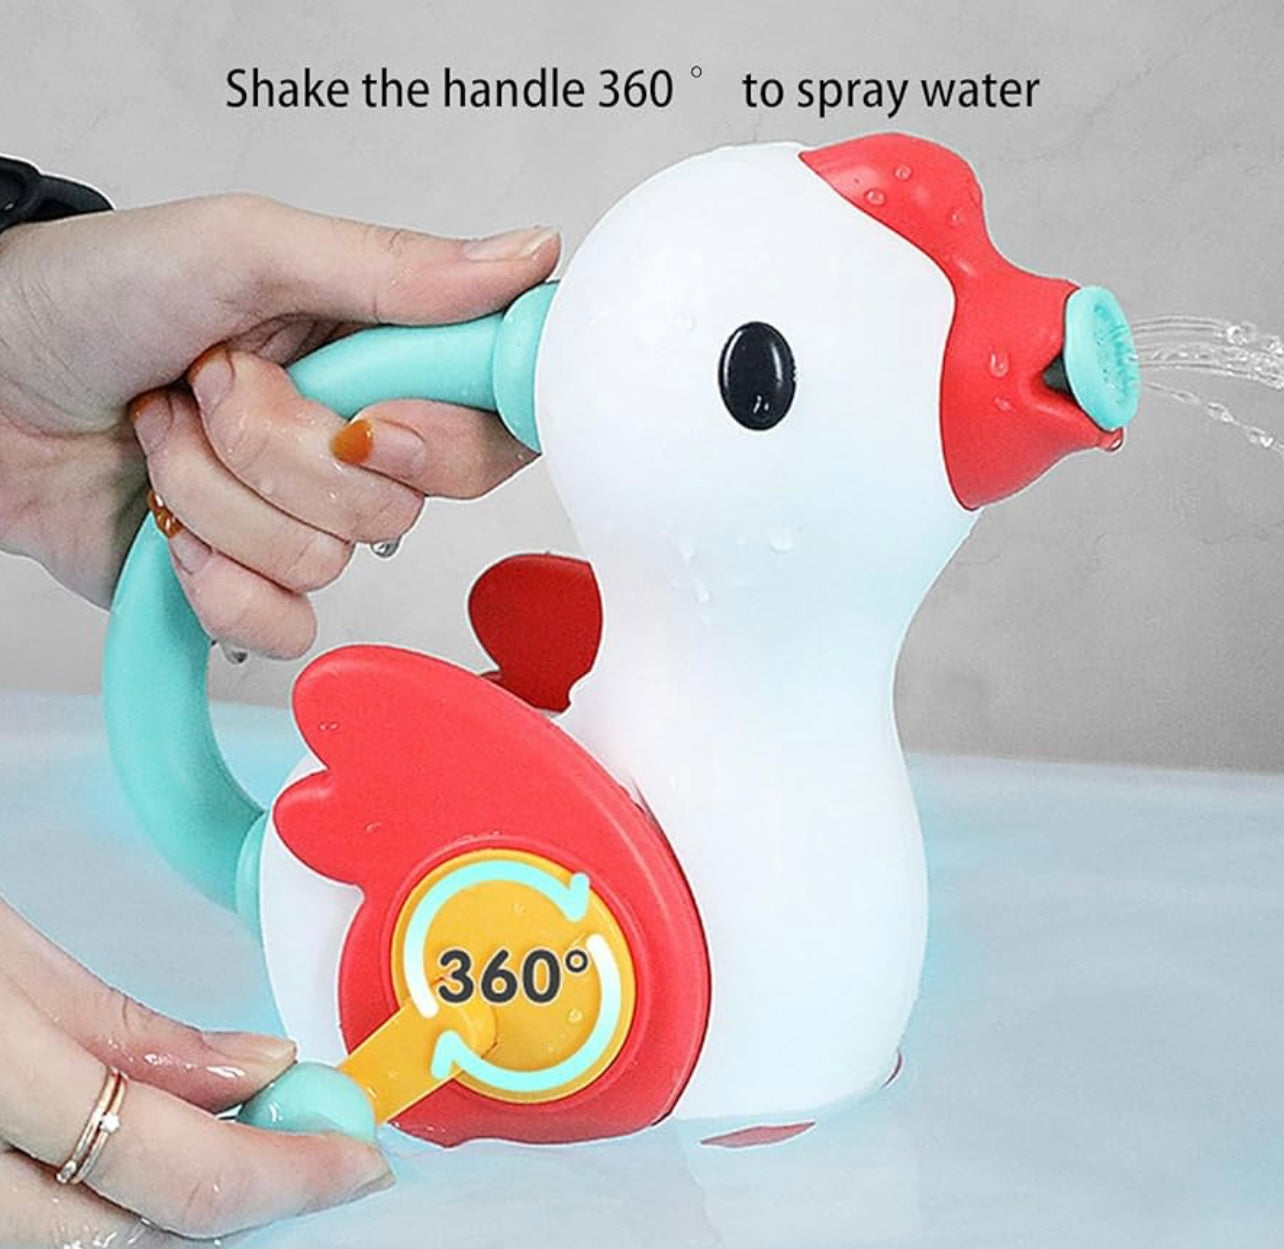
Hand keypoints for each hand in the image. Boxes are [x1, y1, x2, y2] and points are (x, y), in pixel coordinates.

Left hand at [0, 195, 558, 655]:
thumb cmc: (91, 295)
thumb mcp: (244, 248)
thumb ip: (389, 268)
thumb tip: (525, 258)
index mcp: (375, 357)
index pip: (490, 424)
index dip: (443, 437)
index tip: (368, 412)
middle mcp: (352, 445)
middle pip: (403, 502)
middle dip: (283, 446)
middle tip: (216, 384)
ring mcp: (301, 521)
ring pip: (328, 558)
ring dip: (218, 494)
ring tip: (163, 430)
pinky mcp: (250, 587)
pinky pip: (281, 621)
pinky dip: (208, 573)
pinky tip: (165, 520)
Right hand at [0, 898, 389, 1244]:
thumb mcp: (15, 960)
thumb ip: (132, 1030)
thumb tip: (259, 1068)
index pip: (180, 1168)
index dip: (292, 1175)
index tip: (360, 1159)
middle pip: (143, 1233)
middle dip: (256, 1195)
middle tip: (328, 1153)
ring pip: (97, 1244)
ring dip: (195, 1200)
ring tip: (266, 1141)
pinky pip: (51, 1229)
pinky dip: (129, 1199)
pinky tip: (178, 1150)